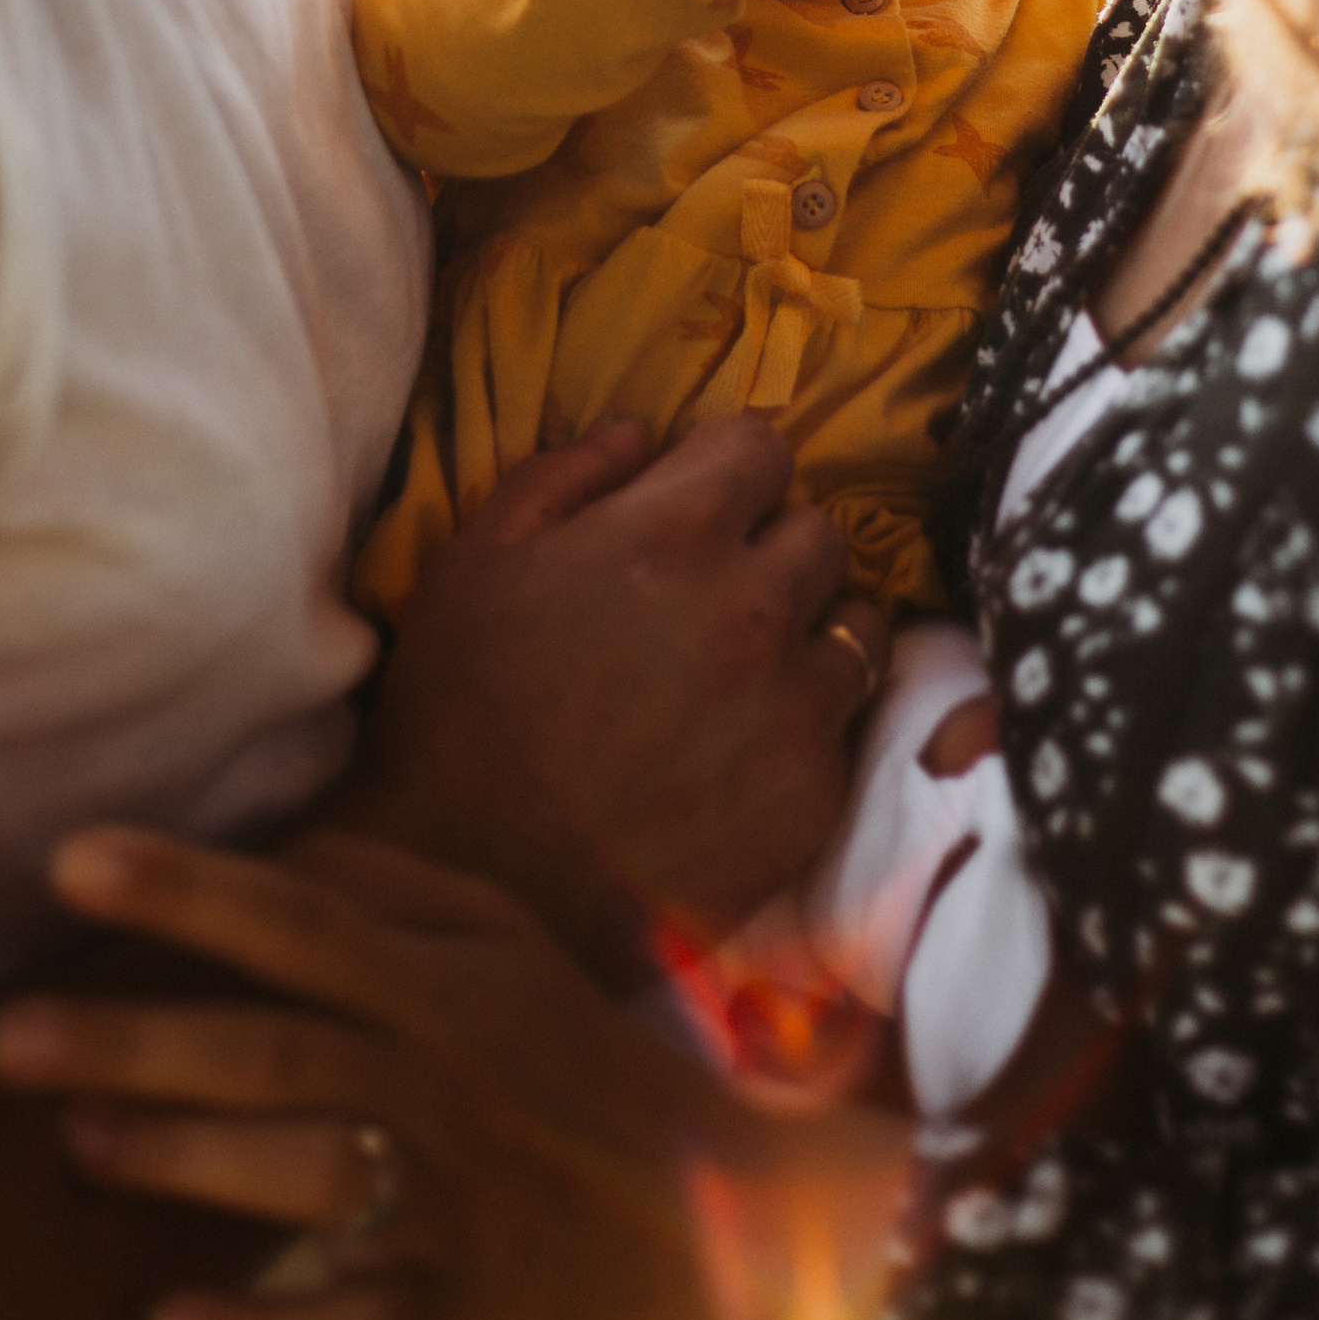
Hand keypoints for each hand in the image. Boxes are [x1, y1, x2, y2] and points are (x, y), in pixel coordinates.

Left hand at [0, 827, 910, 1319]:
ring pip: (308, 1171)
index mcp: (441, 980)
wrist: (711, 1205)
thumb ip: (394, 884)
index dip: (187, 887)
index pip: (299, 917)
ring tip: (73, 1145)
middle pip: (277, 1045)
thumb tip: (279, 841)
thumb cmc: (574, 1056)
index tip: (70, 860)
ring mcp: (452, 1194)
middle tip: (4, 1035)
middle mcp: (441, 1075)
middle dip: (138, 1036)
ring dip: (186, 1160)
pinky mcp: (460, 1306)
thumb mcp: (506, 943)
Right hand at [333, 418, 887, 972]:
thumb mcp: (477, 557)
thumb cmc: (460, 710)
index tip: (695, 510)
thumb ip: (567, 474)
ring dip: (812, 634)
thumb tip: (641, 430)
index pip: (762, 447)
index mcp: (672, 532)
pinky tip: (742, 754)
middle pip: (820, 534)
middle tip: (716, 596)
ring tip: (749, 674)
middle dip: (773, 549)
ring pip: (858, 626)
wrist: (475, 889)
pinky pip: (846, 727)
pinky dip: (807, 727)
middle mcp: (754, 606)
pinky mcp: (813, 794)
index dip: (725, 472)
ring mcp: (793, 704)